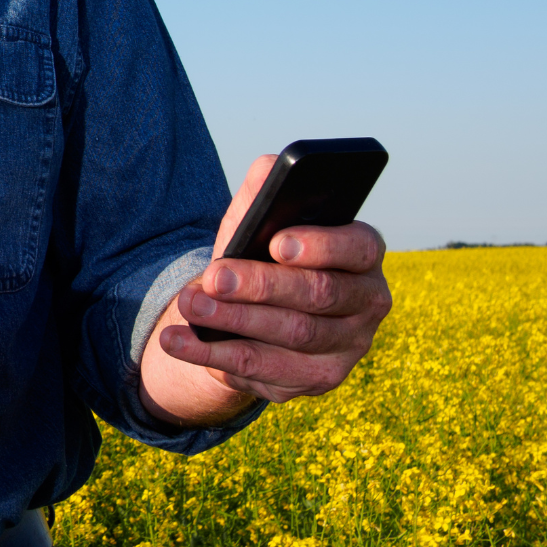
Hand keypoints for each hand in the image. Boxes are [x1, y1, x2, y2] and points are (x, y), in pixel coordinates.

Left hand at [158, 154, 392, 404]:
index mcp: (362, 254)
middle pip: (318, 296)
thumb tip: (269, 166)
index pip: (358, 247)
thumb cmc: (260, 255)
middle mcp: (367, 302)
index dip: (321, 245)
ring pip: (292, 337)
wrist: (250, 313)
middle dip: (260, 287)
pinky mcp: (319, 380)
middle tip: (213, 278)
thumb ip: (267, 191)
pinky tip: (180, 342)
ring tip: (189, 306)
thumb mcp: (259, 223)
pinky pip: (267, 371)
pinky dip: (218, 356)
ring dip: (234, 322)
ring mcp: (348, 347)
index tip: (276, 242)